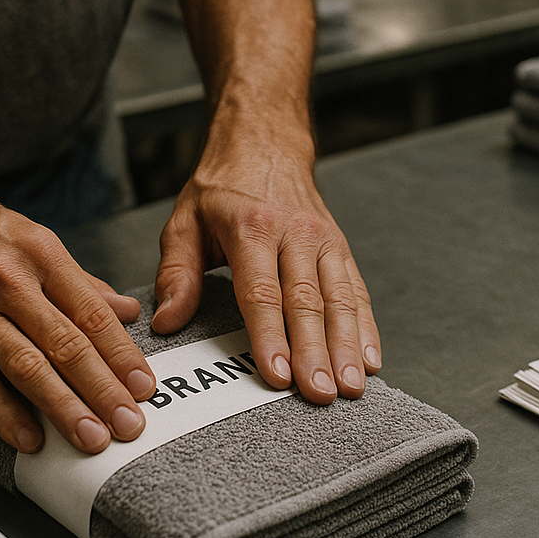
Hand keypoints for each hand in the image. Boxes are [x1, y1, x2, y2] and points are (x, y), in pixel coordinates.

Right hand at [0, 125, 155, 453]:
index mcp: (41, 253)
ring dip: (62, 407)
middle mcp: (9, 280)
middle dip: (103, 389)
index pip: (92, 312)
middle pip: (66, 344)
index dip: (122, 354)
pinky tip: (28, 437)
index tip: (145, 386)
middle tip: (129, 424)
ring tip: (90, 437)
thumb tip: (126, 309)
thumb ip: (79, 280)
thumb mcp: (30, 237)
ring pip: (25, 365)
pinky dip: (3, 412)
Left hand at [151, 118, 380, 404]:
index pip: (262, 292)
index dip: (270, 336)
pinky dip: (366, 328)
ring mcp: (325, 241)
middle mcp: (295, 234)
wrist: (266, 143)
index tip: (277, 374)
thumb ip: (177, 273)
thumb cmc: (223, 189)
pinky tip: (371, 360)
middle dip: (316, 352)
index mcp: (252, 228)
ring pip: (340, 299)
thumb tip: (168, 321)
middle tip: (321, 394)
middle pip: (308, 301)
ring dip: (348, 346)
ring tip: (352, 386)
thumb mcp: (184, 221)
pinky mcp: (341, 248)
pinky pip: (357, 291)